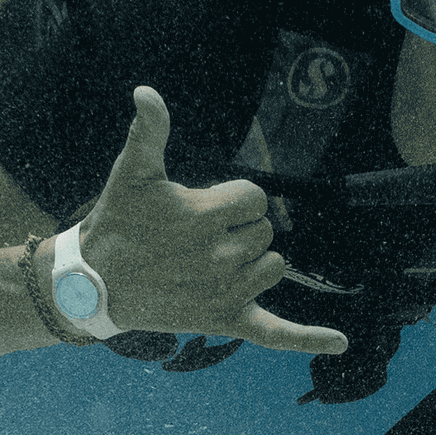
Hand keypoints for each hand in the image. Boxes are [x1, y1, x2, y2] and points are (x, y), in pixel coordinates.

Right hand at [74, 88, 349, 355]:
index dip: (233, 199)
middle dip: (239, 229)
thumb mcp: (132, 173)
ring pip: (272, 265)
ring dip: (253, 261)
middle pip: (265, 231)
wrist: (94, 283)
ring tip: (210, 263)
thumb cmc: (116, 222)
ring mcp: (224, 291)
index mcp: (203, 215)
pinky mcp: (224, 320)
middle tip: (196, 239)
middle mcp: (219, 255)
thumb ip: (149, 131)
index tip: (200, 208)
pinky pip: (275, 331)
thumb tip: (146, 92)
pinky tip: (341, 343)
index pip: (255, 198)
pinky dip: (307, 338)